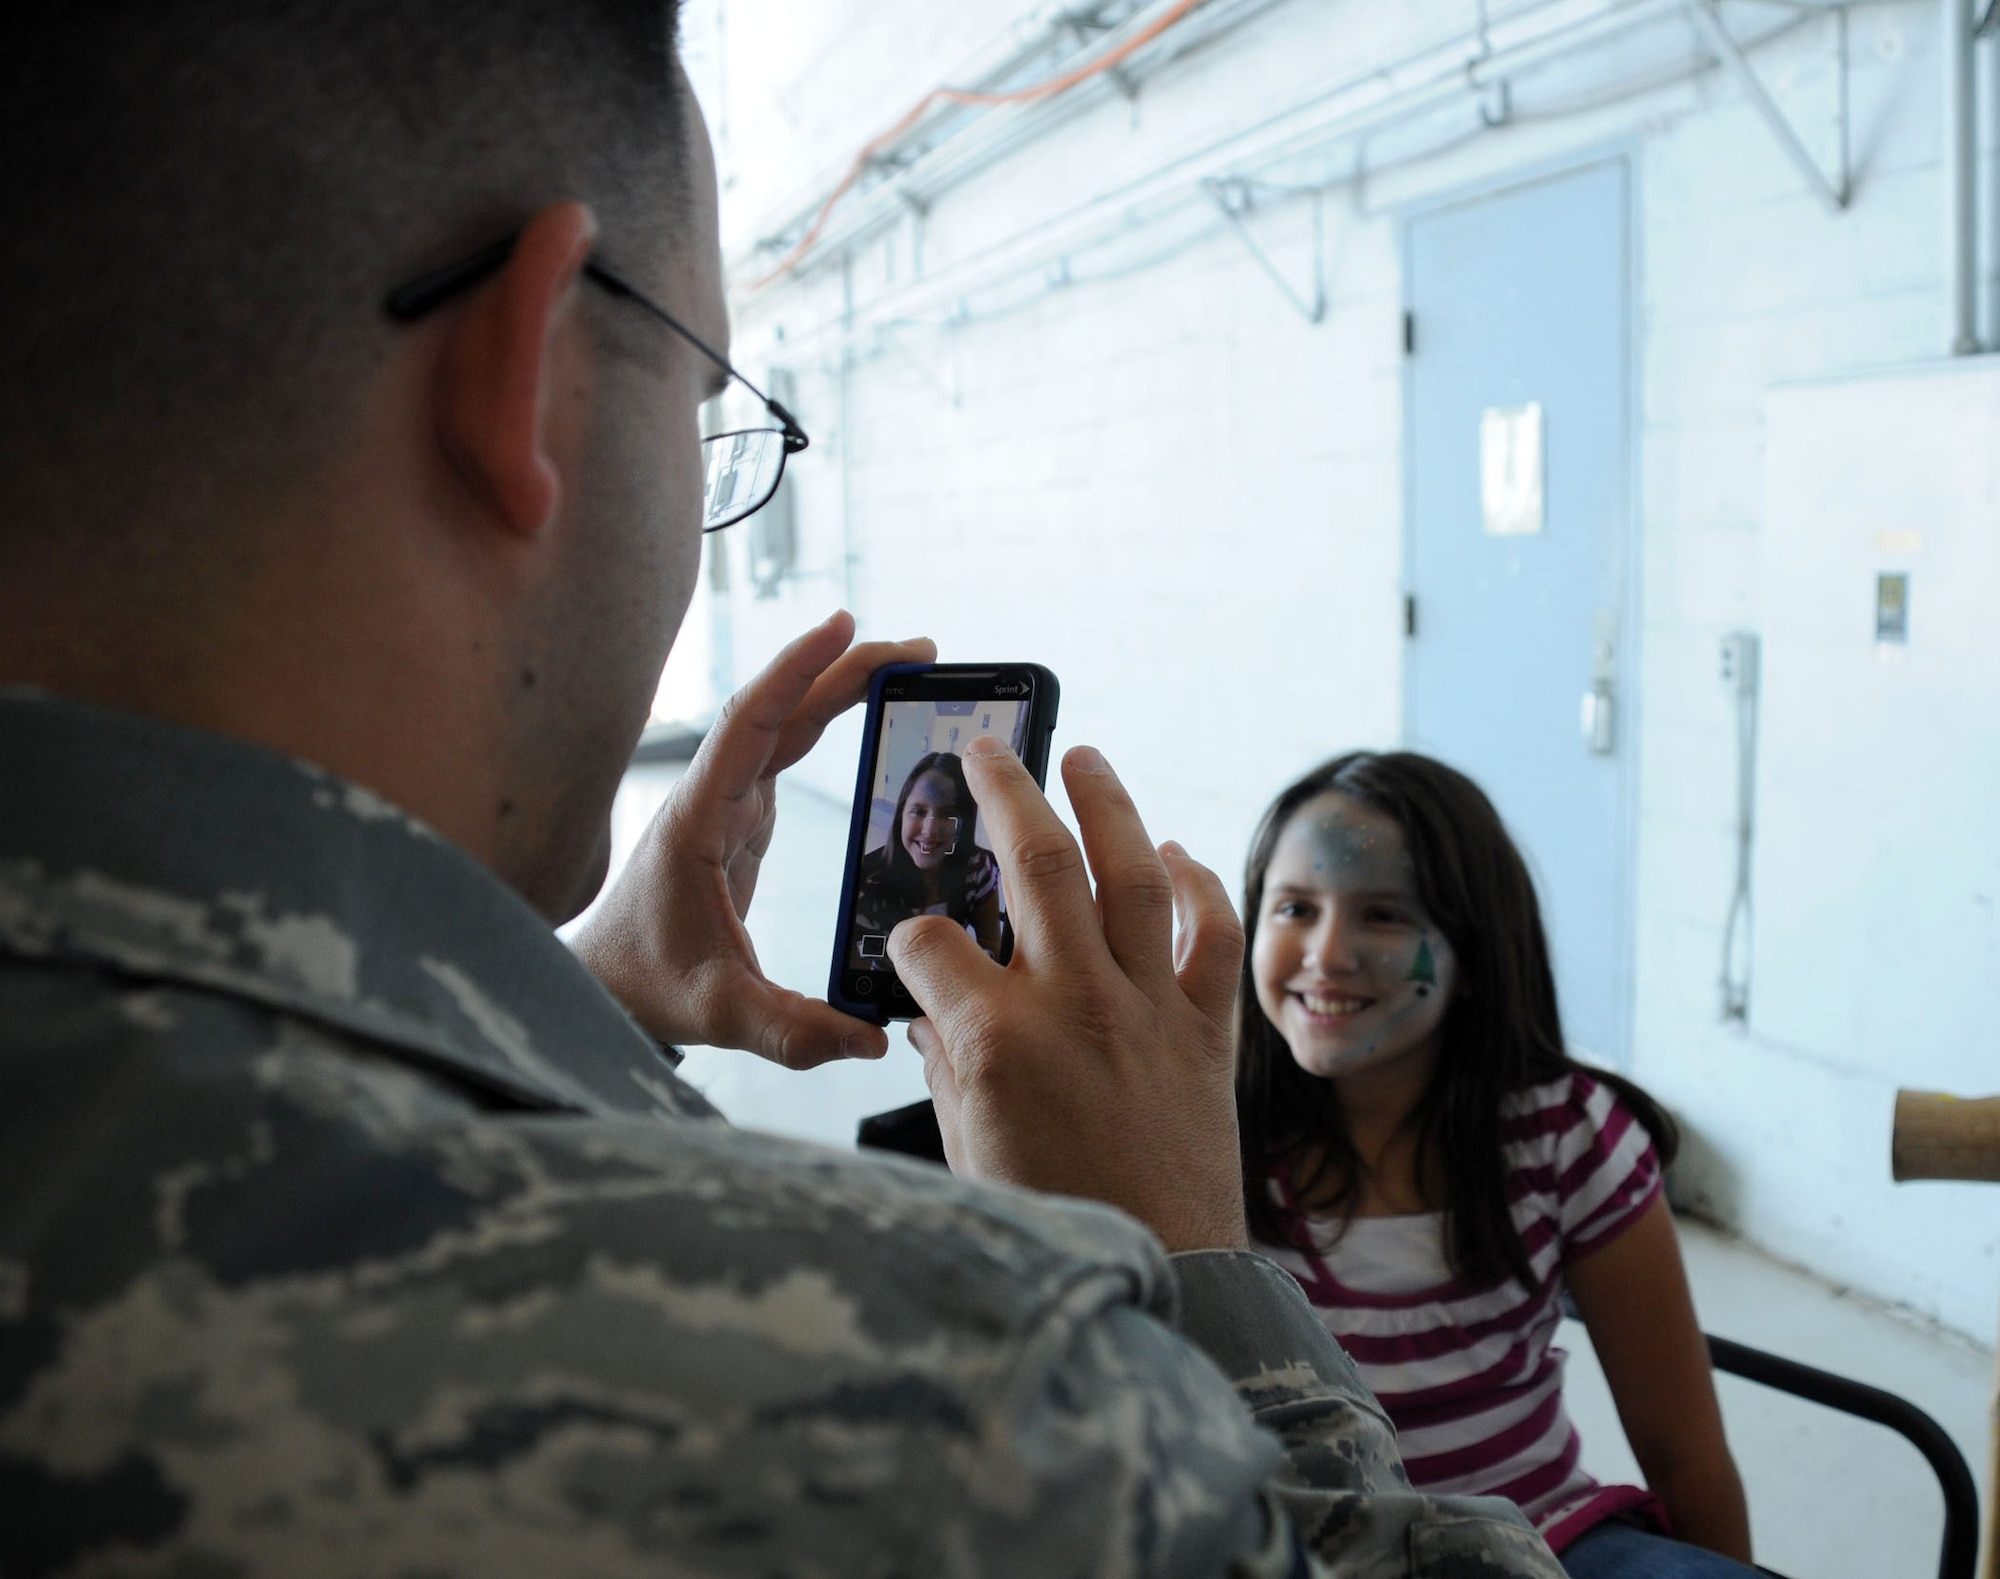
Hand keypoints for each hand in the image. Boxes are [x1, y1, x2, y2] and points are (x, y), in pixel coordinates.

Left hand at [572, 611, 934, 1068]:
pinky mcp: (742, 819)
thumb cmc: (645, 985)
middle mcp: (714, 797)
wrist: (600, 984)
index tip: (846, 629)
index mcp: (701, 819)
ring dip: (842, 689)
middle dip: (847, 671)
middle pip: (783, 711)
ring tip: (909, 667)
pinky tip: (868, 714)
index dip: (798, 671)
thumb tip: (871, 1037)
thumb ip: (792, 1029)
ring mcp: (728, 803)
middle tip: (920, 651)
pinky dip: (829, 724)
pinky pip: (789, 753)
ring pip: (789, 725)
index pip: (751, 724)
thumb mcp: (718, 1013)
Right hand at [892, 738, 1247, 1252]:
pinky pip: (1210, 935)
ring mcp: (1148, 1008)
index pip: (928, 942)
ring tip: (1084, 758)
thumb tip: (933, 1015)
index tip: (910, 945)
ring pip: (1130, 874)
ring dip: (1107, 805)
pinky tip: (1173, 855)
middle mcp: (1074, 1004)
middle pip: (1035, 862)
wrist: (1163, 1269)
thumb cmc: (1053, 1217)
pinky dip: (1197, 886)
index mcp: (995, 1040)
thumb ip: (945, 1066)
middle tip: (989, 749)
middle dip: (1004, 790)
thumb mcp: (966, 1145)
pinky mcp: (1206, 1029)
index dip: (907, 938)